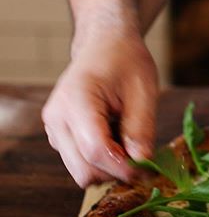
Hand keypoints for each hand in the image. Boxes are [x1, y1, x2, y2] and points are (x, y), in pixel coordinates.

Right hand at [42, 29, 157, 187]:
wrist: (104, 45)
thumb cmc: (125, 60)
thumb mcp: (143, 89)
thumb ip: (141, 128)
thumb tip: (142, 163)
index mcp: (76, 99)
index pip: (95, 150)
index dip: (123, 167)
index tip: (147, 170)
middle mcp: (56, 118)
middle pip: (84, 170)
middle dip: (116, 171)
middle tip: (143, 157)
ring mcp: (54, 129)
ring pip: (81, 171)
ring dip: (109, 166)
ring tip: (128, 138)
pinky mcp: (58, 136)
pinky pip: (80, 162)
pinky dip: (101, 160)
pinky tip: (115, 136)